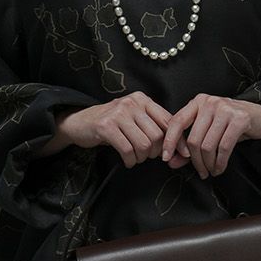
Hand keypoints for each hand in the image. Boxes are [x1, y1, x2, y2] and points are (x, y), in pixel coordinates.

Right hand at [56, 92, 190, 169]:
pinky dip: (129, 160)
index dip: (177, 141)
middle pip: (157, 136)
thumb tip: (179, 147)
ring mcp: (118, 113)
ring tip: (134, 158)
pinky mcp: (106, 126)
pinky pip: (127, 150)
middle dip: (154, 152)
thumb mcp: (134, 119)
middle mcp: (131, 103)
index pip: (168, 120)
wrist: (79, 123)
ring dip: (141, 158)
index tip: (181, 155)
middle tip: (146, 156)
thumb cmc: (111, 124)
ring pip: (143, 145)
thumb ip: (154, 126)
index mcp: (142, 100)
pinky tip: (126, 160)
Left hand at [160, 94, 260, 177]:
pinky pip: (224, 147)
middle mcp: (210, 102)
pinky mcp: (240, 119)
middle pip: (193, 140)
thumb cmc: (231, 125)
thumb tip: (171, 163)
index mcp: (198, 102)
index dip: (169, 142)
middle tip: (201, 172)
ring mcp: (225, 109)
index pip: (176, 122)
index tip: (166, 159)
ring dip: (208, 164)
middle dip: (196, 162)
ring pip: (208, 146)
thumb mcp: (208, 132)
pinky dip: (220, 163)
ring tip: (211, 171)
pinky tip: (220, 168)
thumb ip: (188, 147)